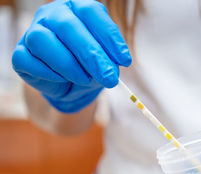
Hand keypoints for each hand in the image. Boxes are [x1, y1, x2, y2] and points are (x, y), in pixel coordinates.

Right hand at [12, 0, 130, 112]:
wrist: (69, 83)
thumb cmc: (89, 64)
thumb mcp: (105, 60)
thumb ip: (109, 59)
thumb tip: (112, 68)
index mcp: (77, 8)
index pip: (91, 11)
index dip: (109, 36)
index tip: (125, 61)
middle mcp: (52, 14)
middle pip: (68, 26)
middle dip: (92, 54)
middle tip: (109, 77)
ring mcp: (33, 31)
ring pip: (42, 40)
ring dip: (69, 65)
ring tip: (85, 79)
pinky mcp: (21, 54)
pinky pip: (29, 61)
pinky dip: (50, 74)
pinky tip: (63, 80)